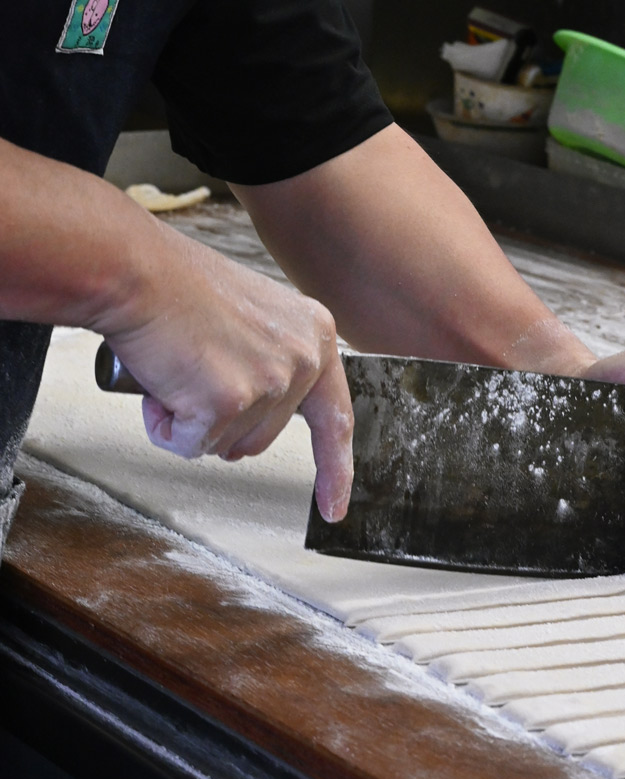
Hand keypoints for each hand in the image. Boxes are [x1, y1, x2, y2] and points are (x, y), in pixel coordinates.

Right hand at [97, 222, 353, 521]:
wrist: (136, 272)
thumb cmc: (176, 287)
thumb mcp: (253, 315)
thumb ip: (271, 357)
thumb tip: (259, 409)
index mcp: (314, 334)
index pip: (335, 415)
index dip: (335, 467)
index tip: (334, 506)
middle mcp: (303, 359)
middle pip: (262, 438)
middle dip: (220, 422)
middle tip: (192, 372)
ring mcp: (270, 382)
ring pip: (225, 445)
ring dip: (192, 423)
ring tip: (177, 371)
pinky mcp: (230, 402)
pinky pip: (189, 446)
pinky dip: (165, 426)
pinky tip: (162, 383)